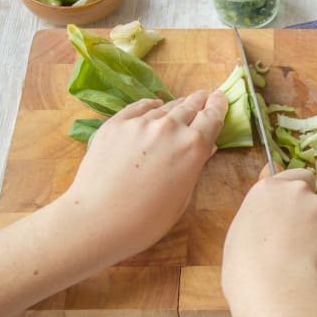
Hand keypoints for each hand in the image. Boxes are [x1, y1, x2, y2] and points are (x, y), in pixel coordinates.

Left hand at [64, 89, 227, 261]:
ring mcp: (141, 123)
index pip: (211, 118)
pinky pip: (139, 107)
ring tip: (181, 103)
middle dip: (198, 101)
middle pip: (189, 107)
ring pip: (165, 108)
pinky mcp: (116, 123)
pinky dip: (151, 106)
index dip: (217, 106)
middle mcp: (170, 128)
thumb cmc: (146, 220)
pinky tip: (155, 106)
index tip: (219, 97)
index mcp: (193, 147)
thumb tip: (204, 149)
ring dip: (176, 106)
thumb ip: (194, 168)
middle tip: (202, 96)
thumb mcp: (182, 198)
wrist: (97, 219)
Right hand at [221, 169, 316, 316]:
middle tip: (300, 246)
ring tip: (307, 266)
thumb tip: (274, 226)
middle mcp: (299, 192)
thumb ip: (262, 220)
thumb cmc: (246, 271)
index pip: (296, 176)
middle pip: (314, 198)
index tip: (295, 214)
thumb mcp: (240, 236)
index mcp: (268, 190)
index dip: (298, 196)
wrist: (278, 291)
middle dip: (311, 217)